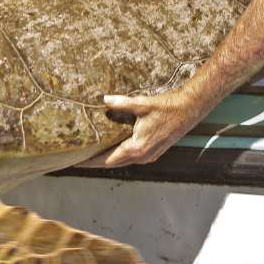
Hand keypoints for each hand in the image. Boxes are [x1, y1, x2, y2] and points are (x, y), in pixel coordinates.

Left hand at [77, 90, 209, 167]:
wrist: (188, 110)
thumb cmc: (166, 108)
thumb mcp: (141, 104)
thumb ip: (121, 103)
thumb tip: (104, 100)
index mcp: (137, 148)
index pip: (107, 160)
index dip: (90, 162)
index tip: (75, 163)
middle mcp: (142, 156)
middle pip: (112, 164)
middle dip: (94, 163)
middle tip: (76, 160)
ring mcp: (148, 156)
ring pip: (122, 162)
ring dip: (106, 160)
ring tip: (90, 156)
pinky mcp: (152, 152)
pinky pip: (130, 158)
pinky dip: (118, 156)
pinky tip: (110, 150)